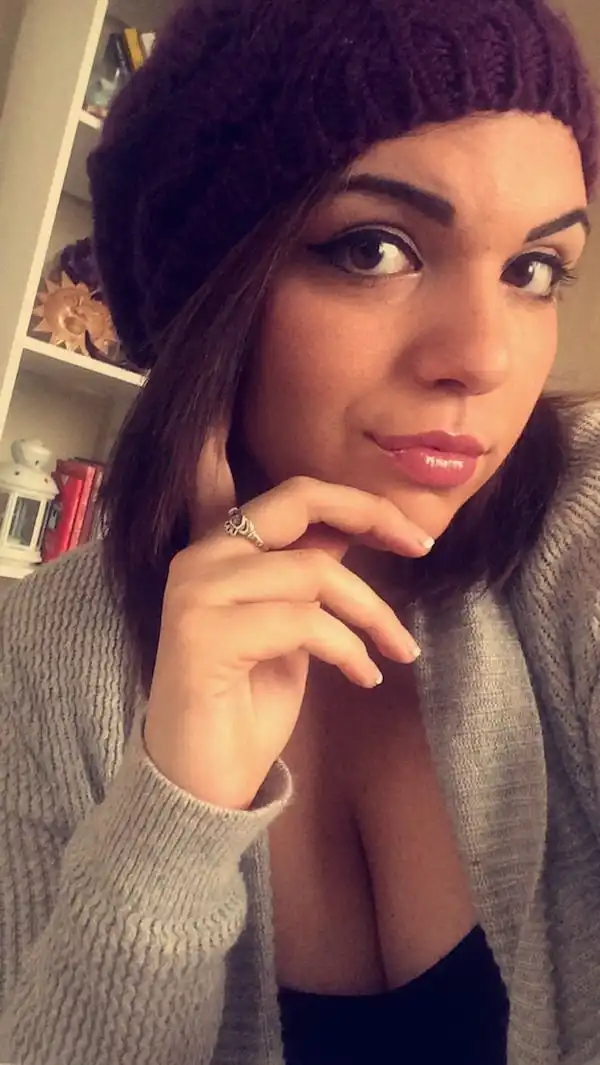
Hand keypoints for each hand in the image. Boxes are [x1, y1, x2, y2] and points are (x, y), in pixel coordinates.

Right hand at [143, 430, 432, 809]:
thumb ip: (306, 574)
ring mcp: (196, 591)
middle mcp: (201, 557)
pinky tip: (365, 677)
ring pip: (314, 572)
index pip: (292, 496)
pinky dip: (349, 649)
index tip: (411, 530)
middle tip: (422, 546)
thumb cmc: (246, 704)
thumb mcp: (290, 626)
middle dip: (370, 514)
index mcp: (219, 549)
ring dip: (372, 613)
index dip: (355, 498)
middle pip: (299, 501)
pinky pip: (304, 623)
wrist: (199, 782)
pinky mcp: (203, 633)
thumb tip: (351, 529)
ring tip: (397, 650)